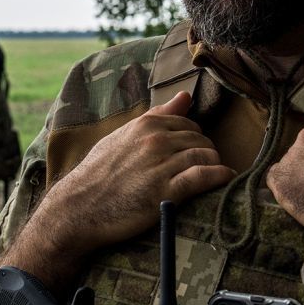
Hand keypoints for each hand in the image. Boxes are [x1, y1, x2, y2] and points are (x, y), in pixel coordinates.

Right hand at [35, 92, 233, 257]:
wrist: (79, 207)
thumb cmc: (97, 174)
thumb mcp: (121, 137)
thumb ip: (156, 116)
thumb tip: (185, 96)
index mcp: (145, 124)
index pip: (188, 122)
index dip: (194, 137)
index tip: (192, 151)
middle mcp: (155, 140)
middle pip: (200, 139)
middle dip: (205, 152)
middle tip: (202, 167)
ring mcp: (161, 165)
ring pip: (206, 155)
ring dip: (214, 165)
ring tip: (213, 176)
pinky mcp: (166, 191)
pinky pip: (204, 177)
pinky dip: (219, 177)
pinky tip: (225, 179)